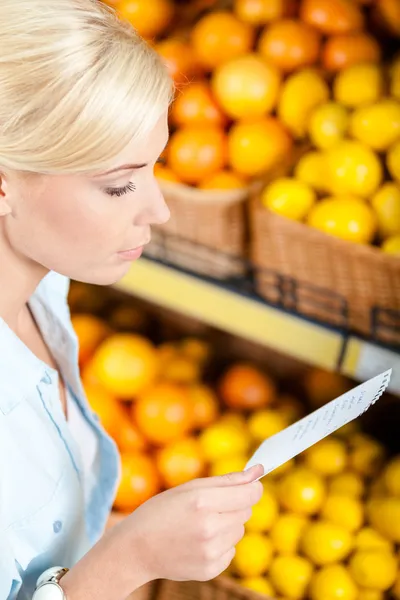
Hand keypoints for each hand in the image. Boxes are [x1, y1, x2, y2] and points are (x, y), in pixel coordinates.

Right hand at [121, 464, 263, 582]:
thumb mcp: (189, 487)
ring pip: (239, 531)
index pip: (250, 494)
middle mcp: (209, 528)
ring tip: (200, 526)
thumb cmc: (161, 511)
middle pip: (246, 511)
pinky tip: (198, 542)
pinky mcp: (210, 569)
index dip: (252, 487)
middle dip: (234, 505)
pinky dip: (220, 545)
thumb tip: (257, 472)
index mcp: (202, 501)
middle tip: (209, 507)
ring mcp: (210, 552)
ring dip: (227, 525)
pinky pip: (231, 551)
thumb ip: (226, 480)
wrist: (136, 549)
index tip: (250, 485)